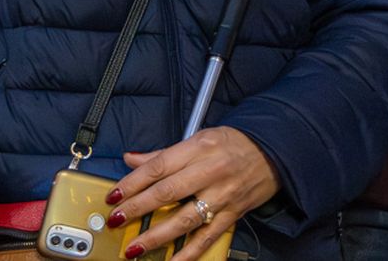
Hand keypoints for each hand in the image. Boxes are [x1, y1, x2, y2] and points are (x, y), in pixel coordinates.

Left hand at [104, 127, 278, 260]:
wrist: (272, 152)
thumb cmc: (234, 144)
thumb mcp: (199, 138)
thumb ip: (164, 153)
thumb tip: (132, 159)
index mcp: (199, 148)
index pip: (158, 167)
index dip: (132, 182)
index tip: (114, 196)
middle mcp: (211, 171)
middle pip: (167, 193)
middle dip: (137, 208)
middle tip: (116, 219)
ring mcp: (222, 195)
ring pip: (185, 219)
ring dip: (157, 236)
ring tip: (135, 247)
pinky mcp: (232, 214)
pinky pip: (207, 237)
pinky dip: (189, 253)